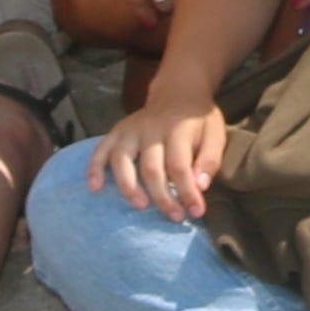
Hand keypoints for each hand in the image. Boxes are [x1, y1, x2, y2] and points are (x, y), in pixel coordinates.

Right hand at [91, 92, 230, 220]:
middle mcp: (151, 129)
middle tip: (176, 217)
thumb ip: (210, 160)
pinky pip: (101, 149)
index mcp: (178, 129)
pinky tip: (95, 188)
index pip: (179, 166)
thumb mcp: (215, 134)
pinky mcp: (117, 131)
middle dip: (163, 198)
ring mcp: (130, 130)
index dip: (187, 192)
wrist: (178, 92)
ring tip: (142, 206)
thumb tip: (200, 186)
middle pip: (151, 168)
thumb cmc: (198, 120)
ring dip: (129, 187)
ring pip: (122, 160)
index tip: (196, 211)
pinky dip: (95, 168)